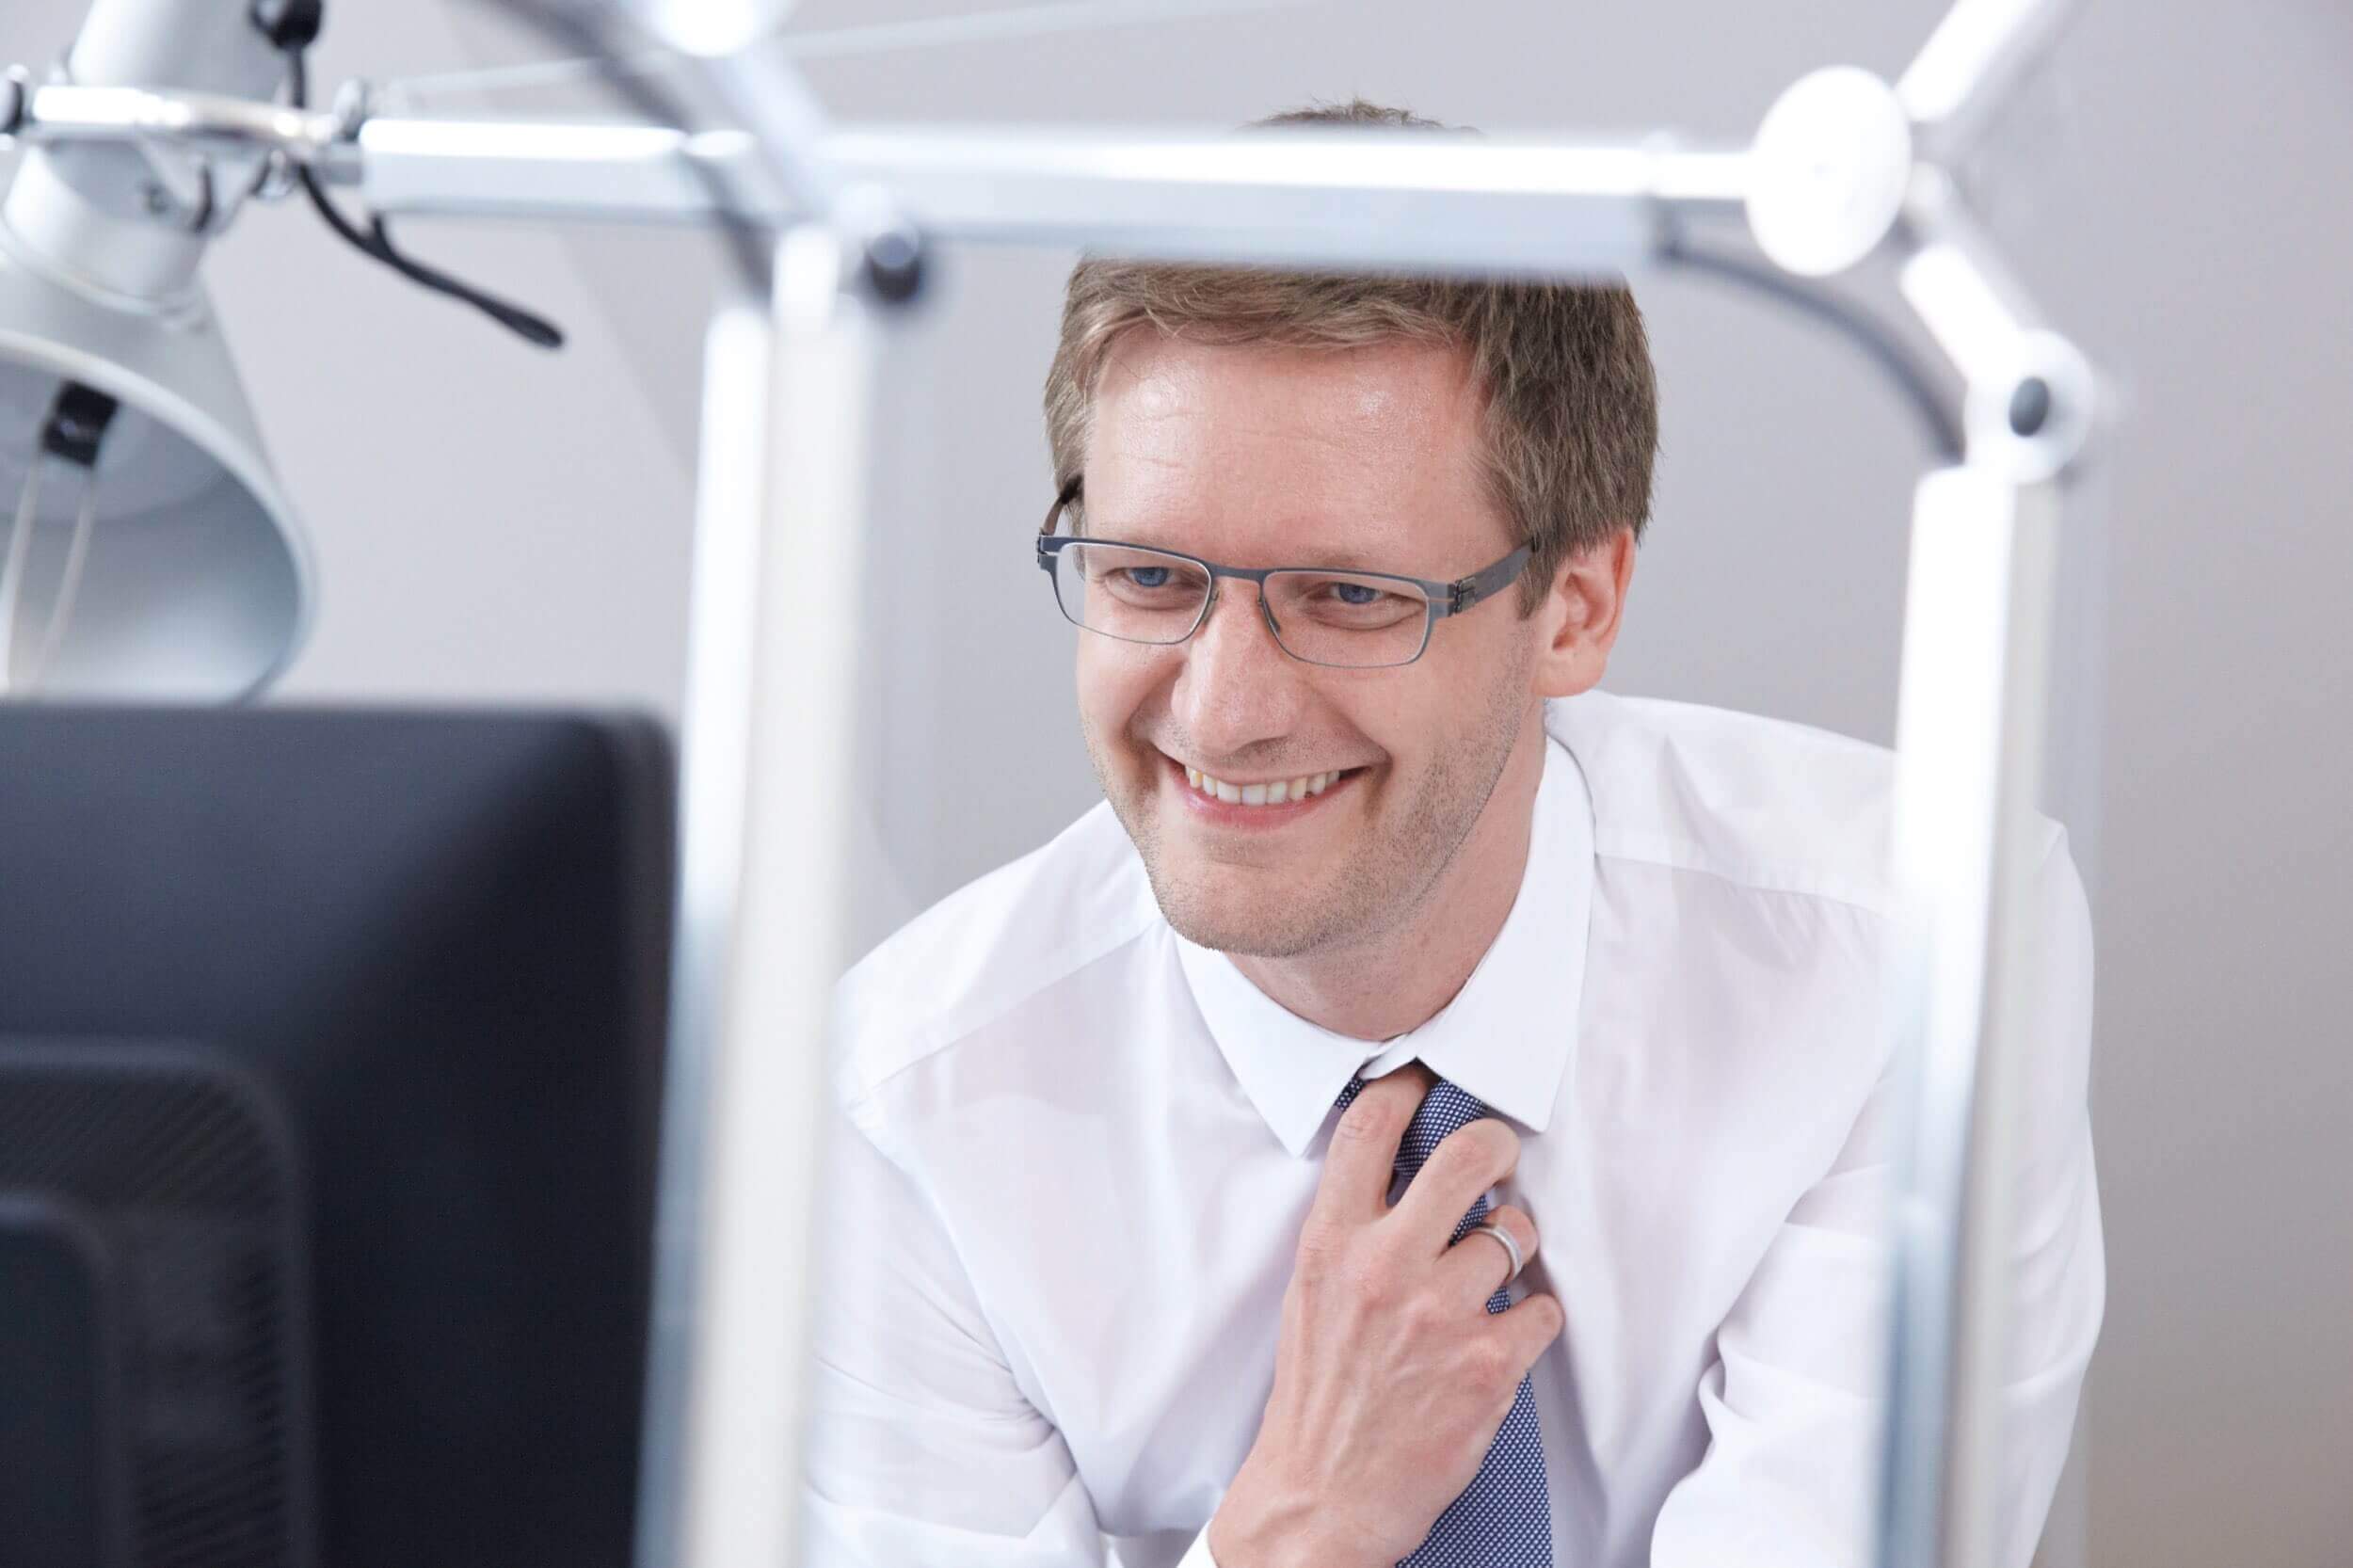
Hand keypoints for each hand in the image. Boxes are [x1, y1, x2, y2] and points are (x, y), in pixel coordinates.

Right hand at [1207, 1066, 1562, 1567]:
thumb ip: (1355, 1228)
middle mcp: (1385, 1267)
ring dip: (1514, 1251)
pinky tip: (1503, 1336)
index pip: (1370, 1127)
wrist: (1321, 1498)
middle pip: (1469, 1155)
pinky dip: (1531, 1320)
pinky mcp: (1488, 1364)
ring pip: (1516, 1235)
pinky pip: (1542, 1307)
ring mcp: (1440, 1314)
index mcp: (1331, 1244)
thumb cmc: (1318, 1395)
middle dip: (1496, 1145)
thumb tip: (1411, 1166)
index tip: (1427, 1080)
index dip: (1406, 1086)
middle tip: (1499, 1158)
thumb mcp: (1312, 1292)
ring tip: (1490, 1278)